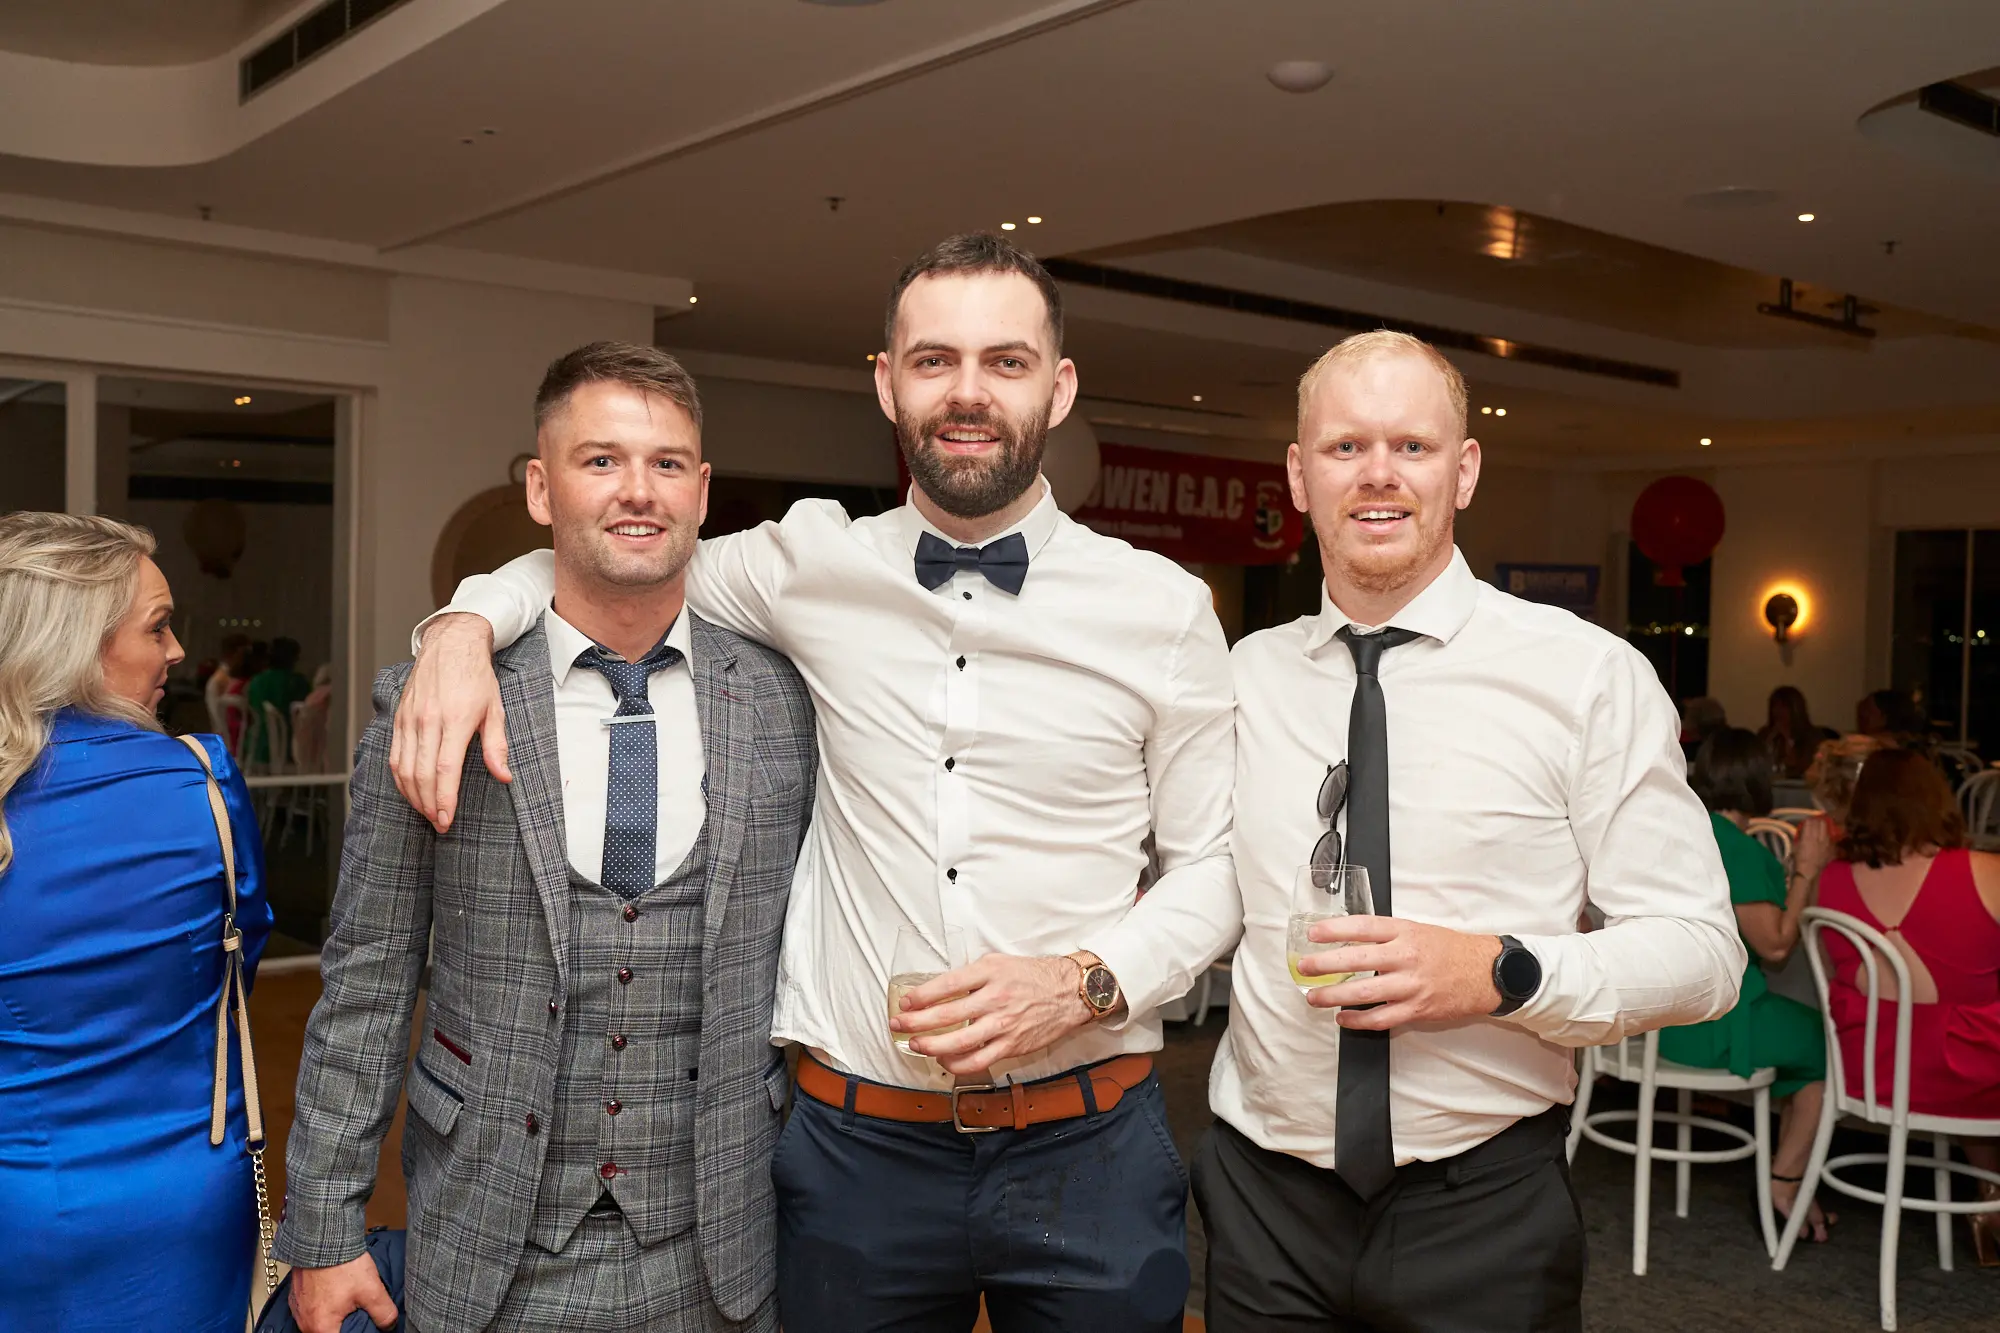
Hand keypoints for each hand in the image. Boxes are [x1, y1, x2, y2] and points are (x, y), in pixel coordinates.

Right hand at [289, 1251, 397, 1332]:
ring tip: (348, 1307)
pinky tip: (336, 1297)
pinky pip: (310, 1311)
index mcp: (320, 1327)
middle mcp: (304, 1322)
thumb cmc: (343, 1264)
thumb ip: (383, 1314)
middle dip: (342, 1328)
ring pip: (317, 1324)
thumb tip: (389, 1326)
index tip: (361, 1329)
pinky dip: (322, 1308)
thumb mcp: (372, 1291)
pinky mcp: (296, 1296)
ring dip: (332, 1320)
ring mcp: (298, 1309)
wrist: (323, 1237)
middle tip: (357, 1316)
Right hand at [391, 613, 509, 832]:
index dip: (444, 799)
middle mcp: (428, 720)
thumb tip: (503, 776)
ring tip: (426, 811)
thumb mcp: (495, 709)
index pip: (445, 770)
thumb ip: (496, 746)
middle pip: (422, 774)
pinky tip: (410, 791)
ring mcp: (410, 719)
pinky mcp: (399, 717)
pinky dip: (399, 778)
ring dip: (413, 796)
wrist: (451, 644)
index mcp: (455, 720)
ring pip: (403, 768)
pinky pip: (394, 755)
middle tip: (438, 823)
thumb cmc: (476, 676)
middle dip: (428, 804)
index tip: (446, 819)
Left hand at [892, 954, 1096, 1075]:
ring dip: (931, 1046)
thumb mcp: (999, 964)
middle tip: (898, 1025)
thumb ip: (971, 976)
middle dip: (916, 1022)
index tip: (905, 1002)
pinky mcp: (1012, 1046)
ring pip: (959, 1042)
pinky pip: (978, 1060)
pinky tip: (944, 1060)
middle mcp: (995, 998)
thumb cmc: (1032, 976)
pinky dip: (956, 1063)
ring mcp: (1003, 1025)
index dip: (921, 995)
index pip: (947, 984)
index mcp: (990, 973)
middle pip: (946, 1014)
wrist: (1069, 993)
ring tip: (915, 1045)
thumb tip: (938, 991)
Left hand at [1301, 917, 1504, 1029]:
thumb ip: (1386, 934)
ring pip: (1365, 992)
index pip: (1363, 927)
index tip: (1312, 934)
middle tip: (1304, 967)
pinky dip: (1358, 1020)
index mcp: (1405, 932)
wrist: (1486, 972)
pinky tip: (1342, 1018)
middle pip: (1358, 959)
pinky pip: (1382, 1018)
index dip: (1334, 929)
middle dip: (1326, 964)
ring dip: (1334, 996)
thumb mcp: (1418, 929)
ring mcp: (1412, 985)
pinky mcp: (1418, 1009)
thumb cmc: (1449, 949)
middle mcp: (1406, 957)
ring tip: (1314, 997)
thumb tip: (1348, 938)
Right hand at [1794, 817, 1835, 884]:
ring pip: (1827, 829)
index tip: (1807, 821)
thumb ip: (1800, 836)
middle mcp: (1819, 838)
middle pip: (1821, 823)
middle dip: (1817, 821)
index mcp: (1808, 837)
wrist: (1810, 870)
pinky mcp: (1832, 848)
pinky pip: (1830, 838)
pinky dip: (1827, 836)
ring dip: (1823, 827)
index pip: (1810, 822)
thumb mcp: (1795, 846)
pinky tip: (1824, 839)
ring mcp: (1827, 843)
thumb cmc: (1799, 859)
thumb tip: (1803, 830)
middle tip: (1814, 823)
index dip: (1808, 820)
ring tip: (1820, 829)